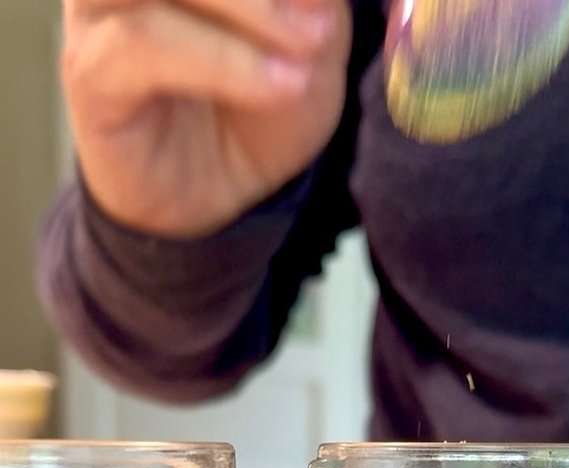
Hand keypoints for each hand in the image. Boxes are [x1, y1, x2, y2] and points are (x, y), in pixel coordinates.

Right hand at [62, 0, 352, 236]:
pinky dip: (222, 62)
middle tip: (321, 29)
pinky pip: (142, 44)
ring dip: (248, 9)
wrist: (218, 196)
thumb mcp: (313, 44)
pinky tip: (278, 86)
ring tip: (306, 55)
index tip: (325, 7)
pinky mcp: (92, 70)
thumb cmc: (258, 108)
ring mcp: (99, 9)